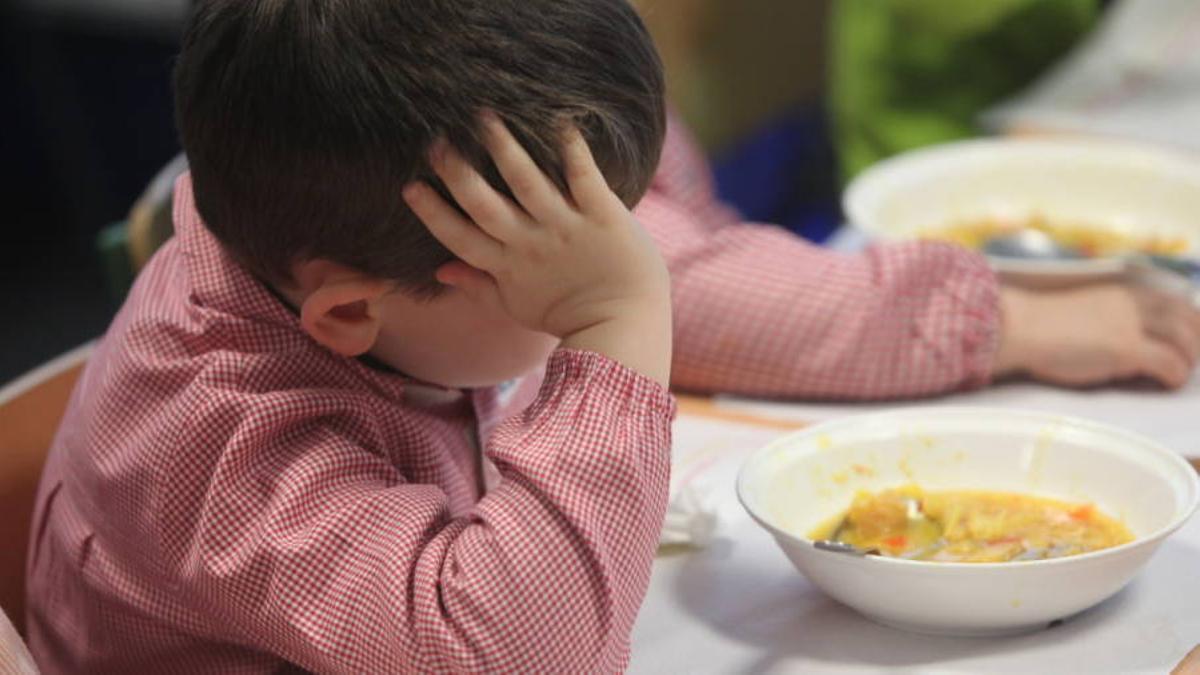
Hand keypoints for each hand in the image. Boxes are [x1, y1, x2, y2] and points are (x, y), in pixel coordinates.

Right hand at [402, 114, 671, 383]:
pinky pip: (584, 177)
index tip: (409, 186)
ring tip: (484, 117)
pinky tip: (558, 120)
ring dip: (505, 150)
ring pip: (528, 183)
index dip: (433, 213)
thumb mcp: (517, 306)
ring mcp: (567, 227)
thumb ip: (478, 285)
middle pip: (485, 205)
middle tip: (437, 142)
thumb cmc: (568, 314)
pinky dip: (572, 149)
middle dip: (458, 174)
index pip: (460, 237)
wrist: (626, 324)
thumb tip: (439, 270)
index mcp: (508, 266)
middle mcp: (532, 243)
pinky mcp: (603, 215)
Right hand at [993, 283, 1199, 388]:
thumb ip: (1113, 318)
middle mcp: (1133, 303)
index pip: (1177, 303)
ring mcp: (1131, 325)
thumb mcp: (1086, 311)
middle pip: (1189, 320)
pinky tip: (1166, 383)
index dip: (1192, 323)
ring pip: (1186, 342)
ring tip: (1177, 375)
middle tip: (1190, 361)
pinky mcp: (1126, 348)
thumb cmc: (1039, 325)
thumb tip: (1132, 342)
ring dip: (1188, 361)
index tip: (1189, 342)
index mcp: (1124, 293)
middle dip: (1197, 342)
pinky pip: (1170, 364)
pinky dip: (1175, 376)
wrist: (1017, 328)